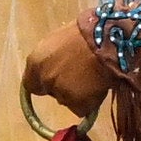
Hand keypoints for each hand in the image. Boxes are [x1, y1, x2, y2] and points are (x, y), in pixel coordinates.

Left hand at [21, 16, 115, 140]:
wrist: (109, 39)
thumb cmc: (87, 32)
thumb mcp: (59, 39)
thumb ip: (50, 57)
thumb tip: (51, 66)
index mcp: (36, 61)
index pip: (30, 84)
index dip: (43, 81)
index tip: (54, 78)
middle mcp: (45, 80)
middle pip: (50, 91)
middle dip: (61, 86)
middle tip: (78, 74)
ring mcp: (62, 94)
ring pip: (67, 100)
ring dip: (77, 93)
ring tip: (92, 76)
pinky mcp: (79, 105)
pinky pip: (83, 108)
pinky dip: (90, 101)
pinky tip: (98, 85)